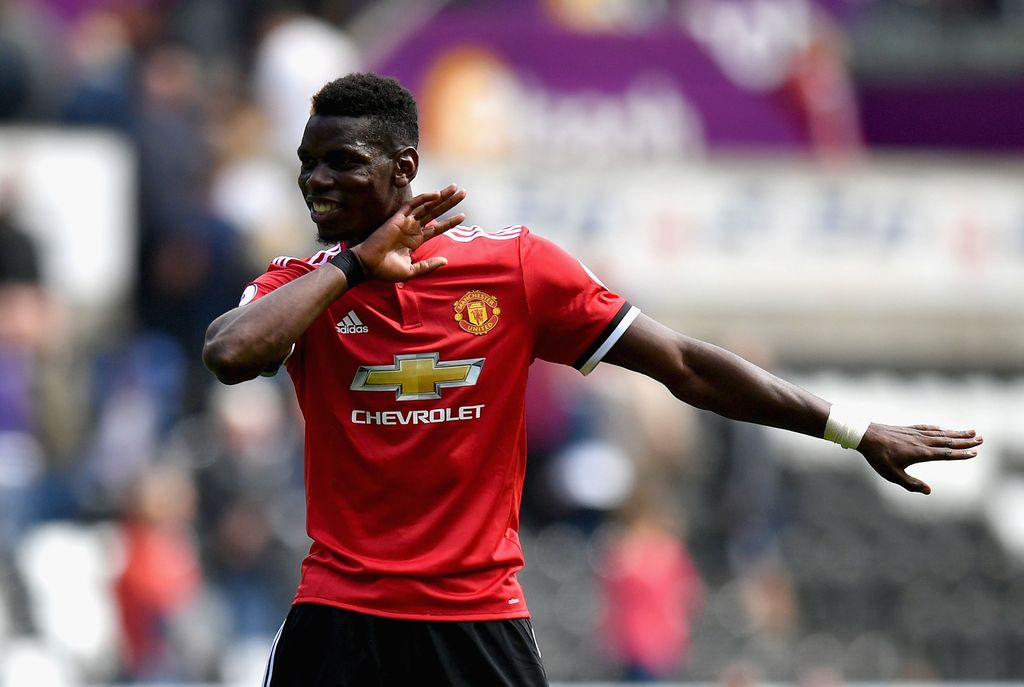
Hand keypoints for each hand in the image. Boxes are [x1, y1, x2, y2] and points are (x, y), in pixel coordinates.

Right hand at [351, 184, 465, 281]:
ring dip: (441, 196)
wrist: (369, 266)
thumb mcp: (411, 270)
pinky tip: (437, 194)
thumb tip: (446, 261)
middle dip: (449, 202)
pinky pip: (413, 204)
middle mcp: (412, 228)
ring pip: (427, 205)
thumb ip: (428, 266)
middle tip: (464, 193)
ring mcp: (406, 222)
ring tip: (456, 188)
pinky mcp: (398, 217)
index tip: (463, 216)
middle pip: (435, 212)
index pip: (436, 228)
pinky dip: (424, 198)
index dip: (450, 222)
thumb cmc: (386, 270)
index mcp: (416, 240)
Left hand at [857, 423, 982, 493]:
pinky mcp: (908, 429)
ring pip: (940, 433)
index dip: (961, 454)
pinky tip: (944, 428)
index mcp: (921, 453)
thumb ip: (911, 484)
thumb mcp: (892, 475)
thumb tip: (929, 491)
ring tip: (971, 431)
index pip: (946, 454)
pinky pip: (928, 428)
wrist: (865, 435)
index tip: (975, 453)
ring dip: (956, 433)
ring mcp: (915, 433)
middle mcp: (921, 441)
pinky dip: (939, 428)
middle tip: (982, 439)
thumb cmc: (878, 457)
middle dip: (965, 441)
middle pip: (948, 441)